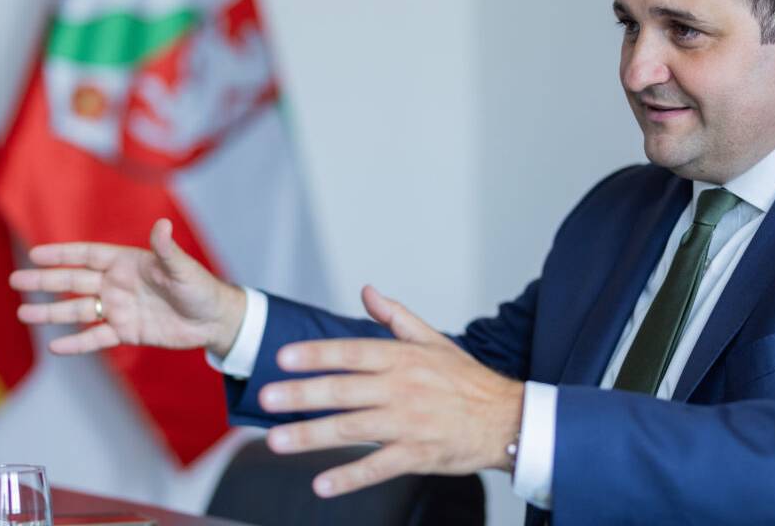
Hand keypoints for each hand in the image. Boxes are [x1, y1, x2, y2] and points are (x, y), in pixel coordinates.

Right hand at [8, 218, 246, 356]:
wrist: (214, 320)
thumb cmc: (201, 288)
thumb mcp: (184, 268)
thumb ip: (167, 250)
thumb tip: (162, 225)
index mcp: (128, 263)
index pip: (88, 255)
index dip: (62, 254)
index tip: (35, 254)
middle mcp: (118, 284)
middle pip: (75, 281)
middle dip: (46, 280)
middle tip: (17, 281)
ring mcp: (120, 309)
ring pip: (79, 310)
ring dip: (52, 312)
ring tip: (24, 313)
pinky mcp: (126, 332)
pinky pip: (96, 338)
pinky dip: (77, 343)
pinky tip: (56, 346)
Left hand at [259, 286, 523, 497]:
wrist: (508, 419)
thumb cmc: (467, 381)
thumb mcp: (435, 340)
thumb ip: (395, 317)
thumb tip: (366, 291)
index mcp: (404, 358)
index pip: (352, 352)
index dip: (317, 354)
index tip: (284, 358)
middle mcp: (403, 389)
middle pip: (344, 391)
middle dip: (302, 394)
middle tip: (266, 397)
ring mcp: (410, 424)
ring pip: (353, 429)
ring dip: (312, 435)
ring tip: (276, 441)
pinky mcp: (419, 454)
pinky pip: (379, 467)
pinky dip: (350, 477)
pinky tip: (321, 484)